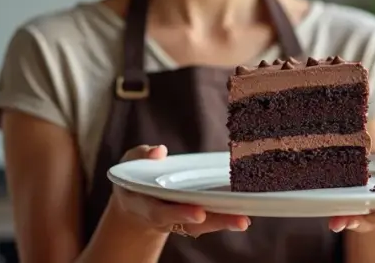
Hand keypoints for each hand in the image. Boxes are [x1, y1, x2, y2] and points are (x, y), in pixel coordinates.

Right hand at [112, 144, 250, 237]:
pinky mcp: (193, 215)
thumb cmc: (133, 178)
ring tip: (245, 220)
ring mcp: (180, 219)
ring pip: (204, 224)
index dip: (180, 213)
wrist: (135, 203)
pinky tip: (245, 213)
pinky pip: (209, 218)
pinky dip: (225, 217)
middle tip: (238, 221)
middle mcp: (166, 217)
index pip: (163, 212)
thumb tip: (159, 151)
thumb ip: (141, 156)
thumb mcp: (130, 164)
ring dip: (225, 222)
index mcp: (147, 206)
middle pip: (191, 223)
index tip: (199, 212)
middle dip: (215, 222)